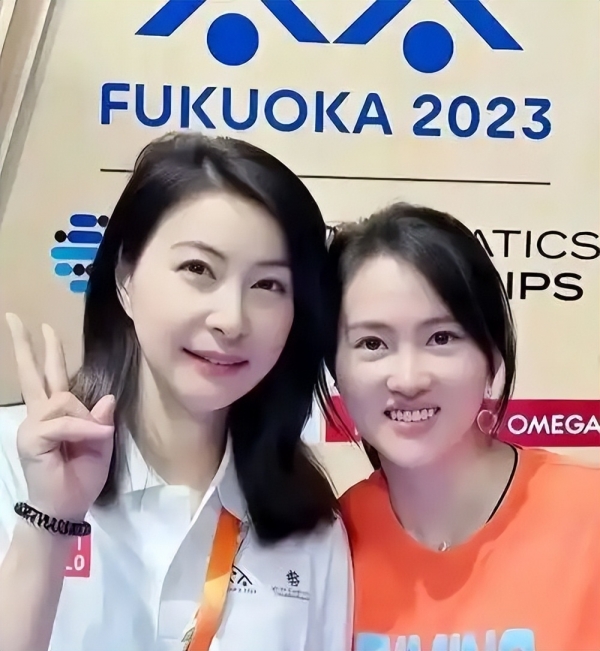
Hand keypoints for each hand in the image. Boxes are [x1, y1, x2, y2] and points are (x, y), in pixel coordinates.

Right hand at [5, 314, 114, 521]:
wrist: (67, 507)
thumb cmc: (81, 478)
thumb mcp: (100, 445)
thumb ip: (101, 421)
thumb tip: (105, 397)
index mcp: (56, 415)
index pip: (50, 377)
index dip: (47, 352)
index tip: (43, 327)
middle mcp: (40, 415)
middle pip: (35, 374)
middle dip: (29, 345)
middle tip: (17, 318)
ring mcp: (33, 425)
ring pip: (65, 401)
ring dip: (86, 421)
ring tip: (94, 441)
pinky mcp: (32, 438)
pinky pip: (65, 423)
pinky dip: (83, 431)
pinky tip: (93, 441)